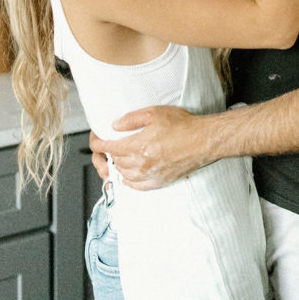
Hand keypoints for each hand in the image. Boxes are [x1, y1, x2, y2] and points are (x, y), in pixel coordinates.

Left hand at [89, 106, 209, 189]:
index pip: (109, 148)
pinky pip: (137, 186)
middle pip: (116, 161)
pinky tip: (129, 175)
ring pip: (124, 175)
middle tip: (108, 146)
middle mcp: (142, 163)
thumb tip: (114, 125)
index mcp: (138, 146)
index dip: (98, 144)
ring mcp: (150, 175)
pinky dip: (128, 181)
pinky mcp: (159, 182)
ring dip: (118, 166)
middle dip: (108, 153)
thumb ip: (131, 119)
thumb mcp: (154, 113)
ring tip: (119, 157)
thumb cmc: (182, 125)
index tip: (96, 141)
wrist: (202, 141)